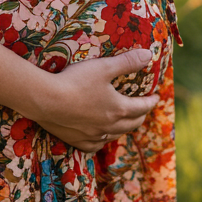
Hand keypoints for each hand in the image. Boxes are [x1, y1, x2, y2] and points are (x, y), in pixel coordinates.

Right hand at [24, 49, 159, 152]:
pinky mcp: (77, 140)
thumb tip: (149, 55)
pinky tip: (100, 138)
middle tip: (142, 110)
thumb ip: (127, 62)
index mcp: (118, 108)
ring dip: (123, 129)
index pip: (141, 107)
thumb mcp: (104, 66)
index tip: (155, 97)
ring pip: (115, 135)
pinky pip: (95, 145)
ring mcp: (93, 135)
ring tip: (124, 122)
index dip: (150, 101)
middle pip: (131, 124)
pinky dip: (102, 141)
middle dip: (140, 116)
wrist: (46, 100)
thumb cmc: (76, 81)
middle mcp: (109, 126)